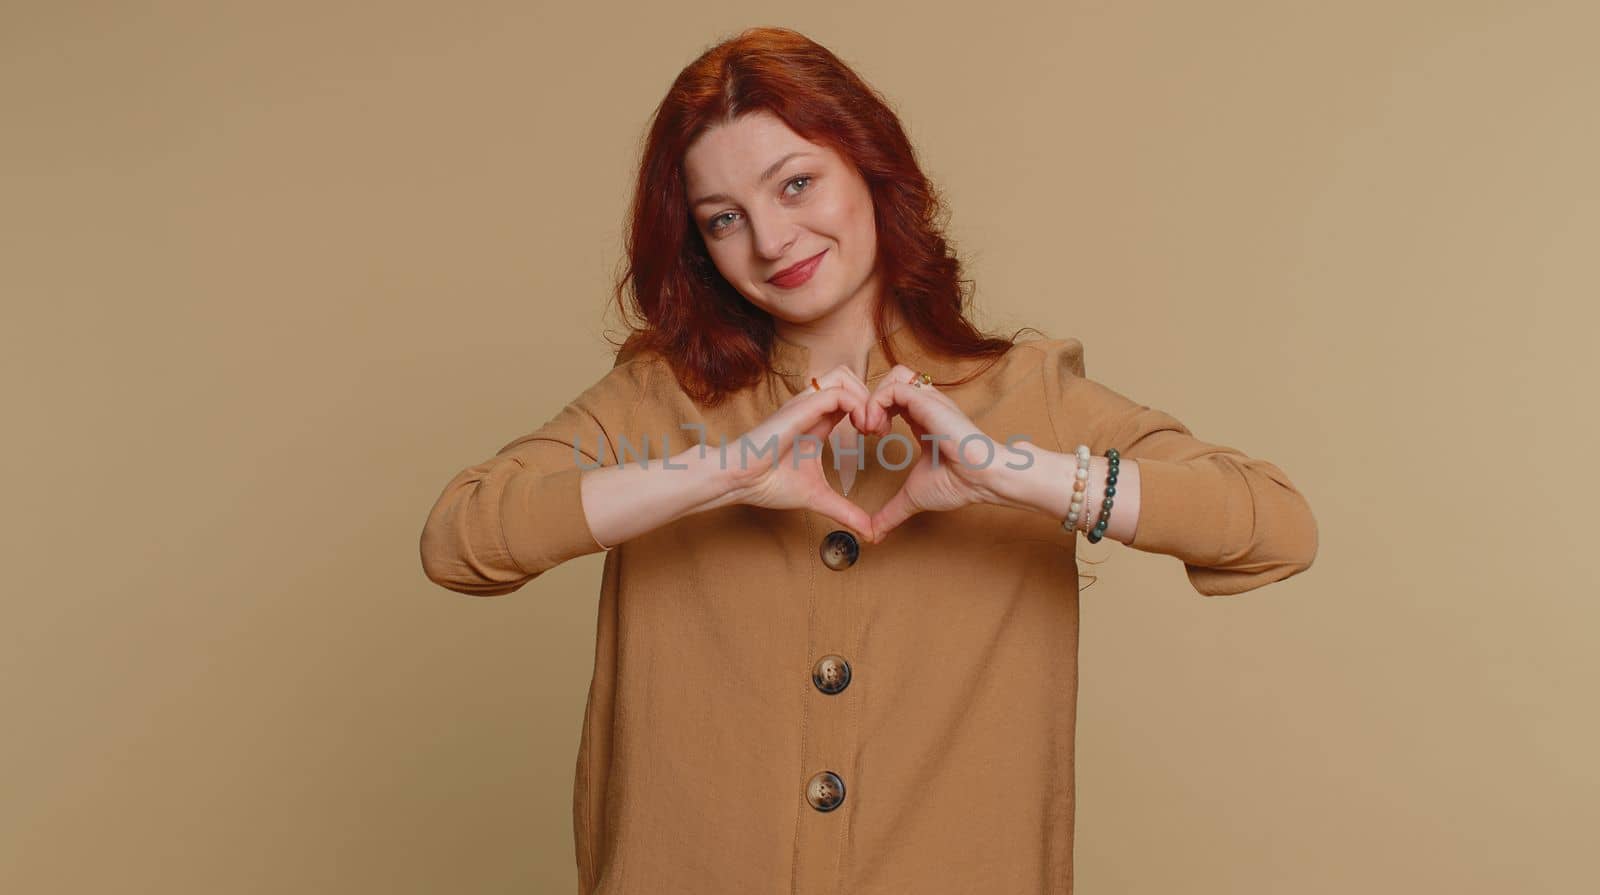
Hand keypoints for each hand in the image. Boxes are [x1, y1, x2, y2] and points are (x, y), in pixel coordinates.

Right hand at [725, 365, 879, 534]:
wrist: (738, 481)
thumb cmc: (767, 484)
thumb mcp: (818, 496)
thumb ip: (845, 510)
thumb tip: (869, 533)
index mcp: (816, 422)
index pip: (850, 398)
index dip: (870, 411)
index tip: (878, 437)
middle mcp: (811, 408)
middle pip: (849, 378)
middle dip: (872, 398)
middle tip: (877, 429)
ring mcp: (805, 405)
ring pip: (844, 376)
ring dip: (865, 397)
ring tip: (869, 427)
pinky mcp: (800, 409)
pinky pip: (837, 392)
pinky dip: (857, 405)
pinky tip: (861, 430)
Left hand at [862, 365, 1012, 542]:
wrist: (982, 479)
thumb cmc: (957, 483)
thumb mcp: (913, 496)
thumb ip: (891, 512)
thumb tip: (874, 534)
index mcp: (923, 420)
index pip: (893, 399)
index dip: (874, 411)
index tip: (868, 436)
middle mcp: (926, 406)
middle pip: (893, 380)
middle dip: (870, 400)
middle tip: (865, 429)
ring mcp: (929, 401)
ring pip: (894, 376)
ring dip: (873, 399)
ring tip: (870, 427)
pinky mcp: (928, 402)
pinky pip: (894, 388)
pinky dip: (876, 404)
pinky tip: (876, 429)